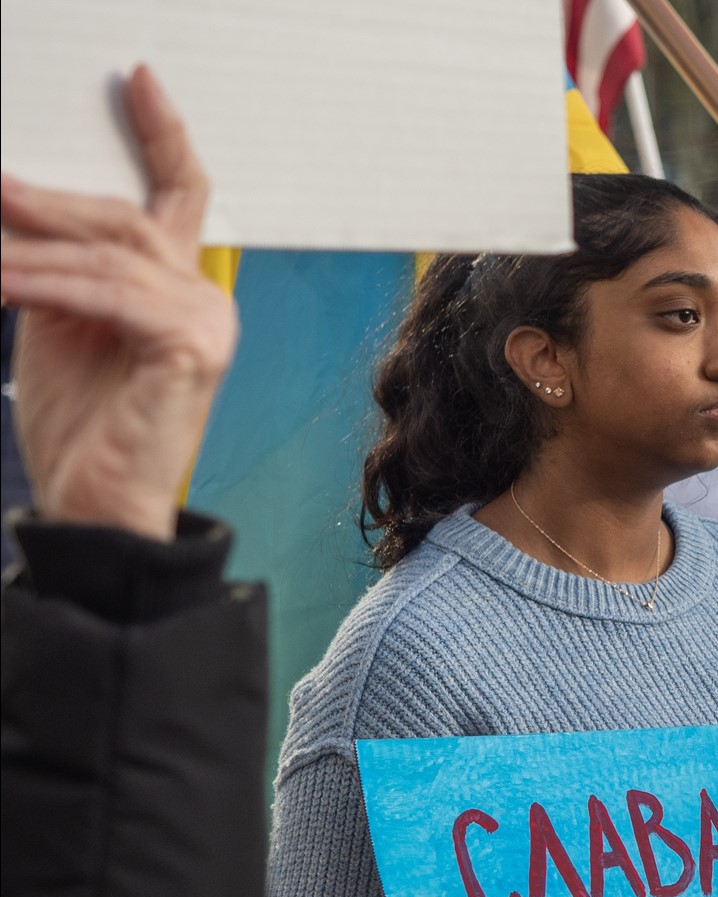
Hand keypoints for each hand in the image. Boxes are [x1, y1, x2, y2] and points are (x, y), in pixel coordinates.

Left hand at [0, 65, 235, 540]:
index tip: (138, 80)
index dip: (162, 134)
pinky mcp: (193, 350)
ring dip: (31, 246)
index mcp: (176, 288)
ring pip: (112, 255)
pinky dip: (48, 285)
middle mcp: (203, 298)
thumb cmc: (79, 422)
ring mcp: (206, 323)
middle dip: (51, 200)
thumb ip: (54, 265)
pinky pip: (111, 296)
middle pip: (126, 217)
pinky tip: (2, 283)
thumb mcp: (54, 319)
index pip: (179, 194)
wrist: (94, 502)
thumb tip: (11, 199)